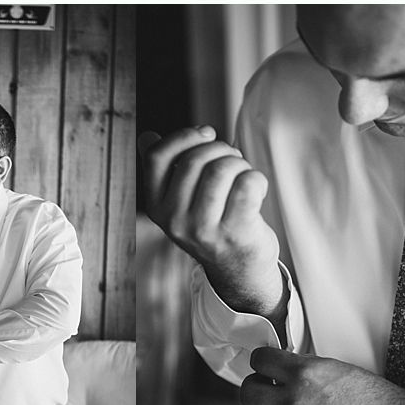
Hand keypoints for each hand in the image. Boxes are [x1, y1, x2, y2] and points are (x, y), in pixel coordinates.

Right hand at [138, 126, 285, 320]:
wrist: (239, 271)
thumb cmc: (213, 225)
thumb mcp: (180, 202)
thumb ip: (164, 170)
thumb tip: (147, 137)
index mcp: (157, 208)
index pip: (157, 157)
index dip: (184, 136)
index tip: (206, 132)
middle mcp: (175, 221)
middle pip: (196, 159)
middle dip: (221, 149)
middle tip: (233, 160)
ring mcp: (204, 230)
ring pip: (222, 169)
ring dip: (240, 163)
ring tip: (243, 175)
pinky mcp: (235, 232)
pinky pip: (248, 183)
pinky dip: (257, 178)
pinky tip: (256, 189)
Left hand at [240, 347, 404, 404]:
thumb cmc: (370, 398)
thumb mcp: (335, 367)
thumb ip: (302, 366)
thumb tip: (280, 366)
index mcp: (306, 374)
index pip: (261, 361)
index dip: (260, 359)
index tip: (263, 361)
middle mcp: (295, 402)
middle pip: (249, 393)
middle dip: (254, 385)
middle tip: (262, 382)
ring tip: (280, 403)